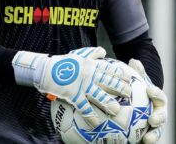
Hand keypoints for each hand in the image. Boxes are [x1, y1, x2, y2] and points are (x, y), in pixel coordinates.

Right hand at [12, 46, 129, 127]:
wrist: (46, 69)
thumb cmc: (63, 63)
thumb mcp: (79, 55)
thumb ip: (93, 54)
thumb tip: (103, 52)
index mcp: (91, 66)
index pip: (109, 69)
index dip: (120, 74)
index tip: (129, 78)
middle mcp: (89, 75)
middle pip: (108, 82)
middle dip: (120, 88)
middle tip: (129, 93)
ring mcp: (82, 86)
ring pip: (98, 95)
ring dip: (108, 103)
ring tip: (117, 110)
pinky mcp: (73, 95)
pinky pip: (84, 107)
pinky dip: (90, 116)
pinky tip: (96, 123)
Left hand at [128, 59, 167, 143]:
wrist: (142, 107)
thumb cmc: (141, 93)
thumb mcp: (139, 83)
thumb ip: (138, 73)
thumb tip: (133, 60)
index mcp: (159, 100)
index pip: (159, 96)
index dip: (155, 93)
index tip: (149, 90)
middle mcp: (160, 114)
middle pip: (161, 117)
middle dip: (159, 119)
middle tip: (151, 119)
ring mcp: (156, 127)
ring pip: (157, 133)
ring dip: (153, 136)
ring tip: (147, 139)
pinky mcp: (150, 136)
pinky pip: (148, 140)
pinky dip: (145, 143)